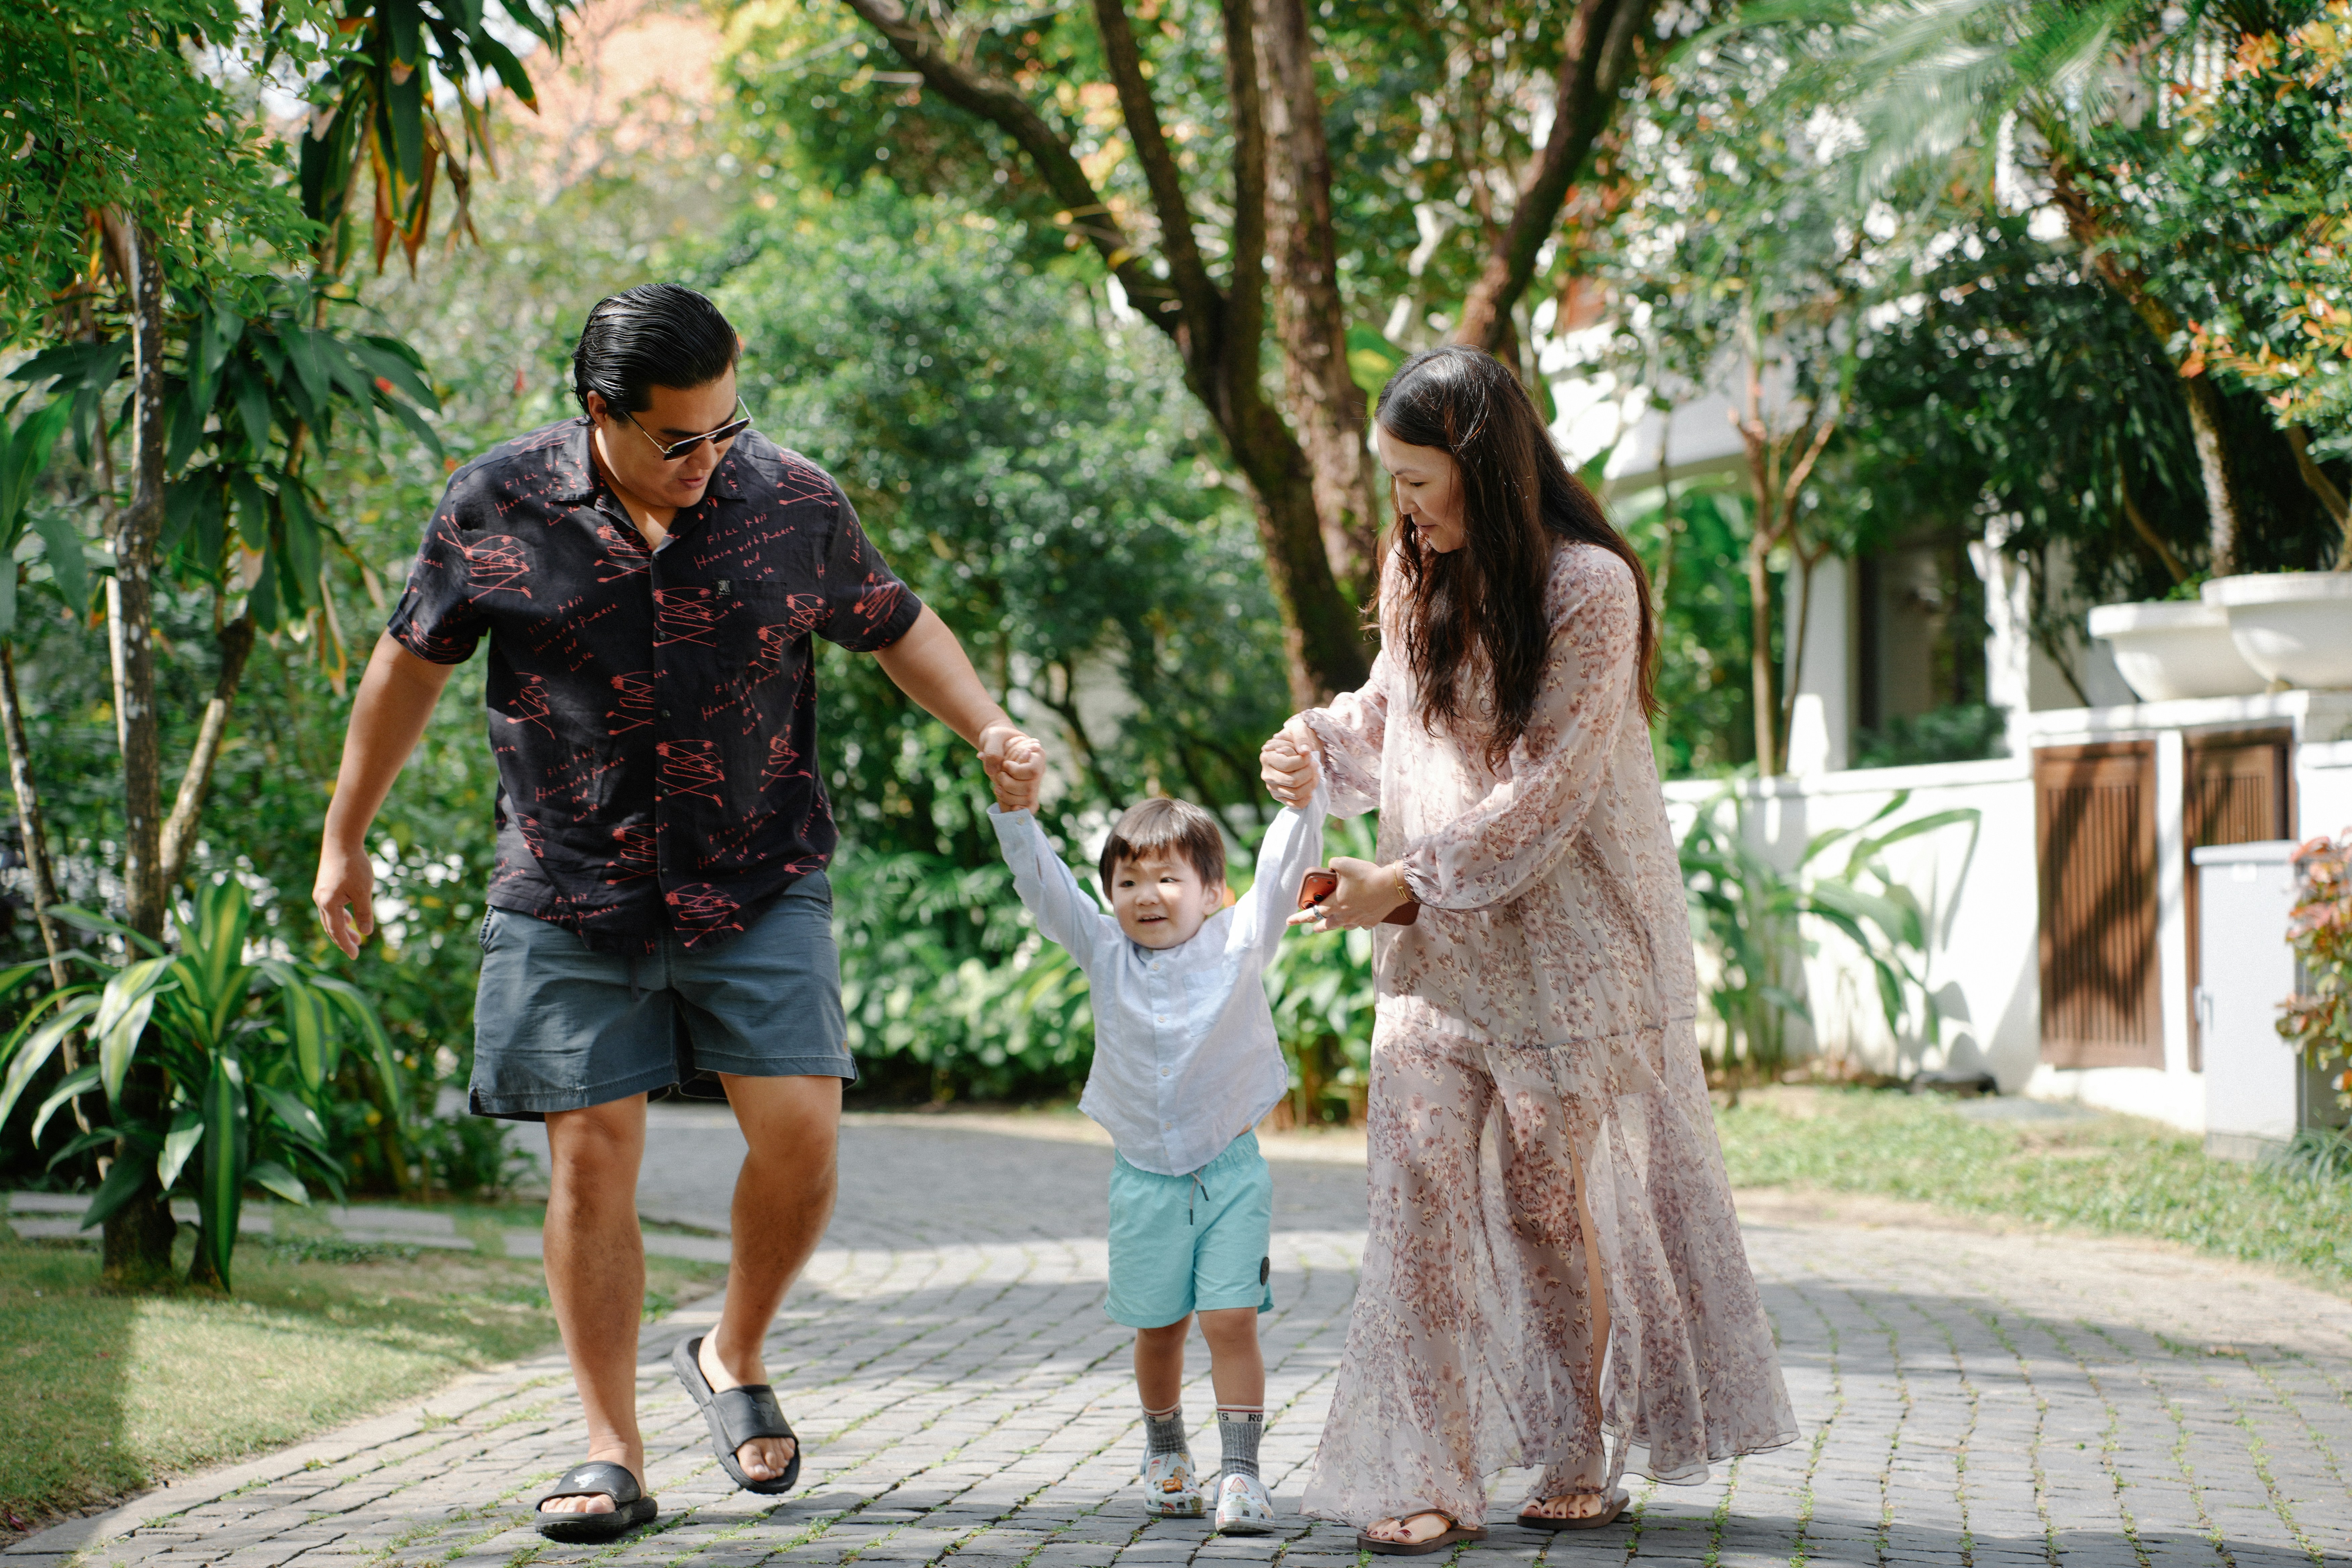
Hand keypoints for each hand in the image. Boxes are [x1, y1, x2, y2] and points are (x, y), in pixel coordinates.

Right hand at [314, 838, 375, 958]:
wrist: (341, 841)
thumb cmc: (354, 865)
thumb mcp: (364, 891)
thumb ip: (364, 913)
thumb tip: (366, 932)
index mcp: (329, 904)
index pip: (337, 931)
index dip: (346, 945)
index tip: (354, 956)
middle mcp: (321, 900)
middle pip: (331, 927)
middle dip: (343, 940)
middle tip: (356, 950)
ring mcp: (321, 893)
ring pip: (330, 917)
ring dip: (342, 928)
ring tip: (355, 937)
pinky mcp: (324, 886)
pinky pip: (330, 907)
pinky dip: (340, 915)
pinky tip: (349, 917)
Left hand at [981, 722, 1044, 812]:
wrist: (996, 745)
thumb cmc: (997, 739)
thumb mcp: (993, 737)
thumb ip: (992, 750)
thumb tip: (993, 771)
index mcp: (1037, 755)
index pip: (1033, 770)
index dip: (1016, 771)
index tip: (1005, 764)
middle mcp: (1039, 772)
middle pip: (1030, 788)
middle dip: (1009, 785)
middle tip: (998, 777)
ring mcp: (1034, 784)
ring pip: (1027, 800)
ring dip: (1008, 797)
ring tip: (997, 788)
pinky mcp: (1027, 795)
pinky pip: (1029, 808)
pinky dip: (1018, 810)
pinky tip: (1009, 807)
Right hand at [1260, 719, 1320, 806]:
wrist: (1295, 748)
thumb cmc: (1296, 737)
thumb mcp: (1298, 728)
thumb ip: (1301, 737)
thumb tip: (1305, 752)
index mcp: (1267, 757)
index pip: (1288, 765)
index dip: (1304, 761)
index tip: (1310, 755)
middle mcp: (1267, 774)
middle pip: (1293, 781)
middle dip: (1309, 773)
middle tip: (1315, 765)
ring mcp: (1272, 788)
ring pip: (1296, 793)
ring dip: (1311, 784)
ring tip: (1316, 774)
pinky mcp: (1280, 797)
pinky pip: (1295, 805)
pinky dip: (1306, 799)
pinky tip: (1311, 789)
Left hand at [1286, 856, 1408, 932]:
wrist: (1392, 886)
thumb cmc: (1366, 875)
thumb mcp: (1344, 863)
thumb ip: (1332, 864)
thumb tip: (1331, 867)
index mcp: (1334, 904)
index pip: (1311, 913)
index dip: (1298, 918)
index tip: (1288, 922)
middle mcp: (1344, 916)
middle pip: (1326, 926)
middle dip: (1317, 926)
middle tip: (1313, 927)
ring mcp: (1358, 921)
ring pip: (1343, 926)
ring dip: (1337, 924)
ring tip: (1336, 921)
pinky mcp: (1371, 921)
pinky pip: (1361, 924)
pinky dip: (1358, 921)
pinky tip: (1360, 917)